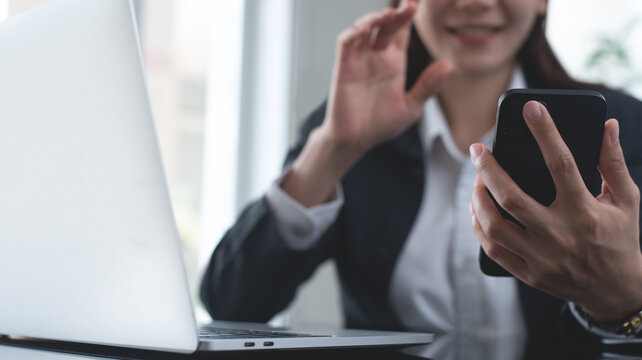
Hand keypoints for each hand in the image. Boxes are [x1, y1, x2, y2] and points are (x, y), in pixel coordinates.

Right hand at [319, 0, 450, 154]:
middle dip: (397, 12)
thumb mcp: (411, 106)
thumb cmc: (380, 125)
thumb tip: (448, 65)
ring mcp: (359, 60)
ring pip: (364, 28)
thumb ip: (428, 85)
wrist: (356, 141)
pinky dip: (353, 33)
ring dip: (375, 18)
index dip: (409, 15)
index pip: (402, 31)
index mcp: (394, 62)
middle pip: (386, 25)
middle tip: (411, 4)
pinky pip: (345, 43)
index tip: (419, 2)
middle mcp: (376, 56)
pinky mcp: (343, 67)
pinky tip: (365, 30)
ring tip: (389, 14)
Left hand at [470, 101, 641, 321]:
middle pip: (512, 197)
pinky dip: (479, 227)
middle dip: (488, 169)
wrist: (616, 291)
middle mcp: (560, 234)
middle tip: (477, 149)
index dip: (545, 132)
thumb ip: (613, 162)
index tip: (530, 108)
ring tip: (476, 181)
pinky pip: (493, 249)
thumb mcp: (626, 200)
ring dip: (478, 199)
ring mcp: (541, 257)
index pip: (562, 164)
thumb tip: (606, 126)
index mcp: (585, 211)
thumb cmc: (619, 239)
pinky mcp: (529, 273)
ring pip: (495, 226)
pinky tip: (477, 209)